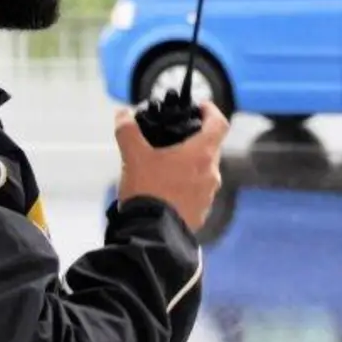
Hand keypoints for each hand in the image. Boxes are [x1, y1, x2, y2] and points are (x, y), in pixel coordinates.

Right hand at [113, 102, 229, 231]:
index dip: (211, 111)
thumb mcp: (133, 156)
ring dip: (189, 165)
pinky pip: (197, 193)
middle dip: (194, 140)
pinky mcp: (202, 214)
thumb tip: (123, 113)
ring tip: (165, 166)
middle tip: (173, 138)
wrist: (150, 234)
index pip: (219, 123)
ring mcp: (209, 196)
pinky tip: (166, 190)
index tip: (199, 107)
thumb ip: (127, 130)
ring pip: (204, 171)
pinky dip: (186, 186)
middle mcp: (212, 173)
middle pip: (210, 148)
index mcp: (202, 154)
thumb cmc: (147, 189)